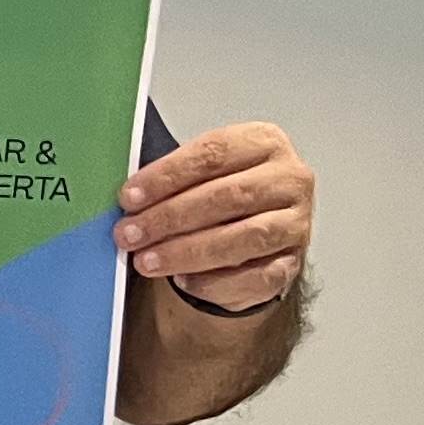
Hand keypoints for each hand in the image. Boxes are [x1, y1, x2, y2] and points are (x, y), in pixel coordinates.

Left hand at [118, 123, 311, 311]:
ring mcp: (295, 223)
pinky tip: (183, 281)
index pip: (213, 154)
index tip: (129, 197)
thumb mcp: (199, 174)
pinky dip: (215, 282)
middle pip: (227, 196)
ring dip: (187, 251)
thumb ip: (171, 179)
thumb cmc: (221, 195)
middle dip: (170, 217)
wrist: (256, 234)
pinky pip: (256, 277)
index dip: (167, 176)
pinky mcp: (293, 263)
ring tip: (146, 260)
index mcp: (264, 143)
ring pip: (243, 238)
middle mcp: (289, 179)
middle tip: (130, 233)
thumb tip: (128, 199)